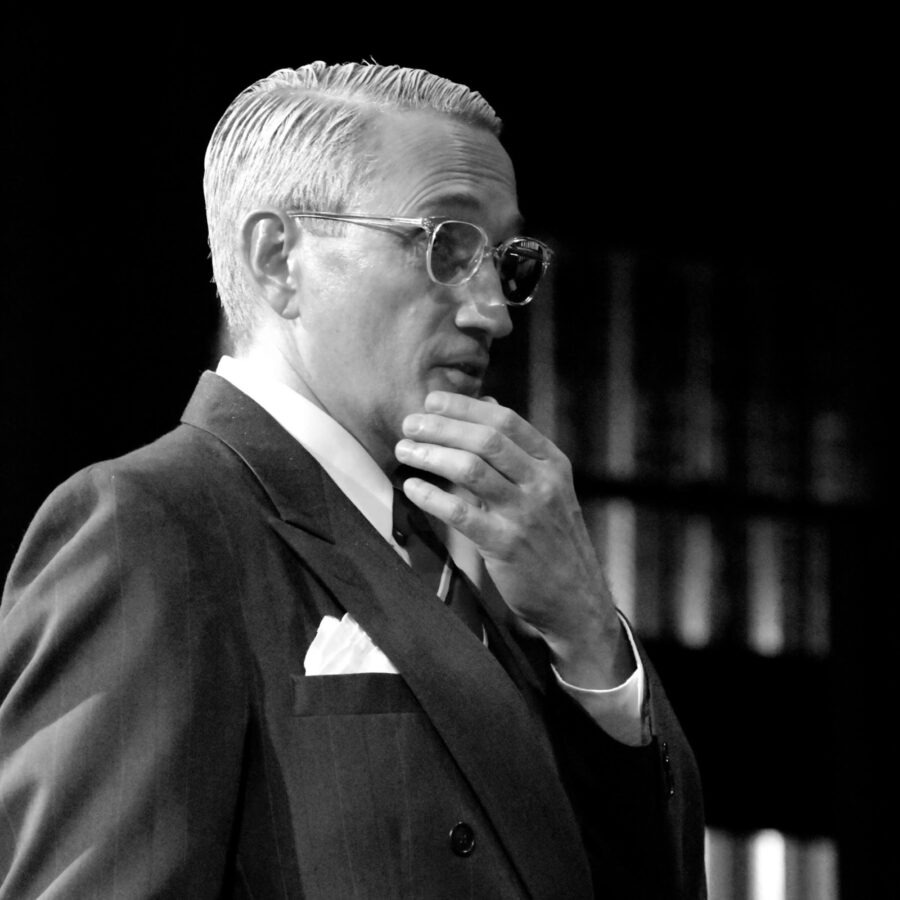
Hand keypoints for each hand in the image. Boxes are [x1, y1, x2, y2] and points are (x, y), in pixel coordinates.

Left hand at [394, 391, 633, 688]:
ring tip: (404, 451)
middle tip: (409, 423)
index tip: (432, 400)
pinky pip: (461, 513)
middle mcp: (542, 483)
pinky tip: (412, 487)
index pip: (506, 420)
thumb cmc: (552, 538)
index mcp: (552, 463)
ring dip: (431, 455)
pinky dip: (431, 496)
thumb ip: (519, 449)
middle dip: (442, 426)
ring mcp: (526, 514)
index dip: (465, 406)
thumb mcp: (550, 488)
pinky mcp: (506, 545)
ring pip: (471, 469)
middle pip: (486, 439)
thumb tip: (487, 402)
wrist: (575, 598)